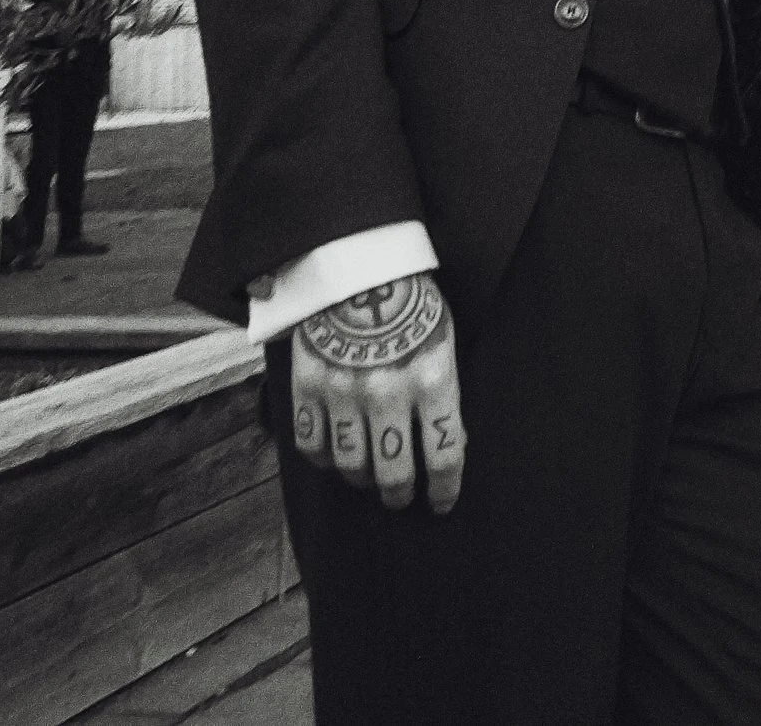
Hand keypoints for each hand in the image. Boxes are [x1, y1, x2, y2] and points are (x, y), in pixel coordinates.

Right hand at [292, 274, 464, 512]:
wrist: (358, 259)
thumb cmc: (412, 299)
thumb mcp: (445, 339)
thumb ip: (445, 393)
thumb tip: (451, 443)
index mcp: (433, 378)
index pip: (443, 456)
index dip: (444, 489)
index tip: (440, 502)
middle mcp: (388, 392)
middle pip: (394, 472)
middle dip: (400, 493)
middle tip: (401, 496)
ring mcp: (344, 391)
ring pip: (351, 465)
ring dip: (363, 480)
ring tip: (369, 478)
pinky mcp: (309, 384)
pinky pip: (311, 443)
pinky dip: (323, 457)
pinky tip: (335, 454)